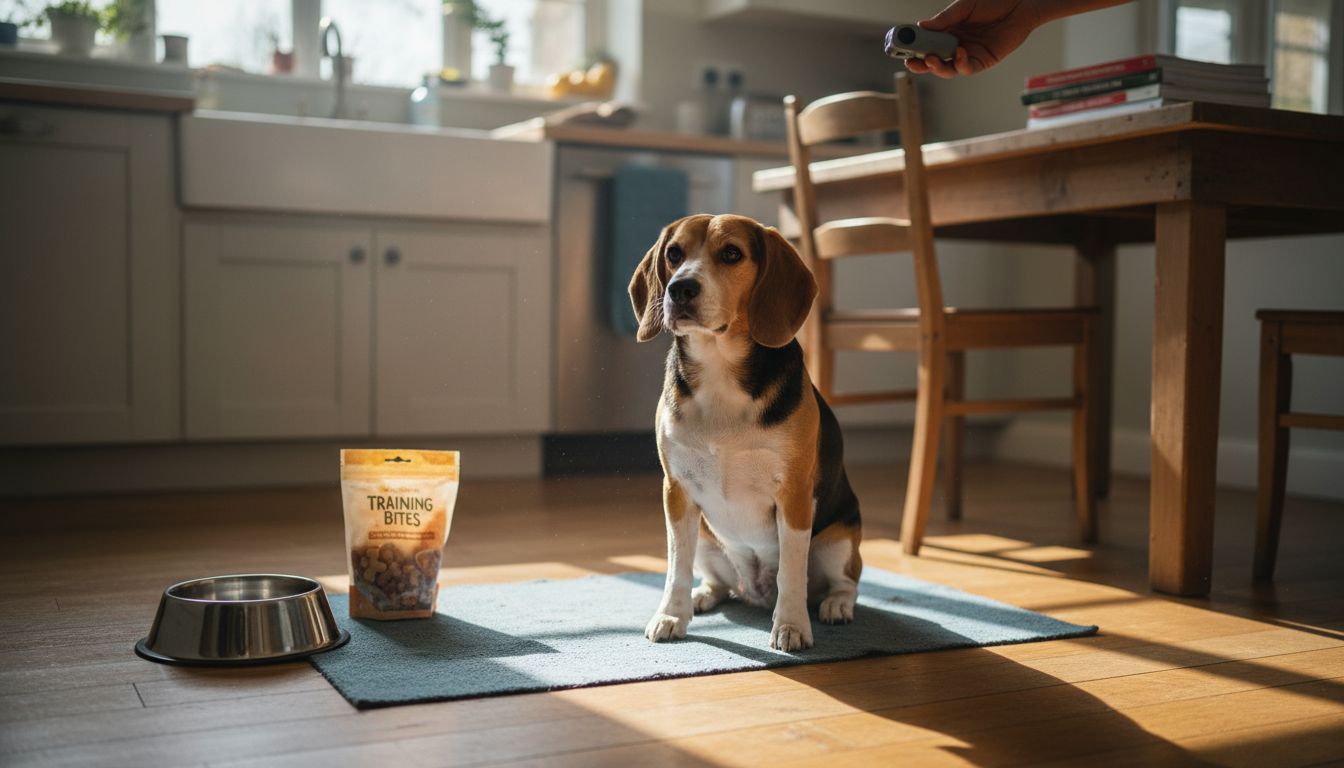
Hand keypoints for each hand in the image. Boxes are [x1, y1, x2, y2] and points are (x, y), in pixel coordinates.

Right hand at [904, 0, 1043, 77]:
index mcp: (947, 30)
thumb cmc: (993, 1)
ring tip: (933, 59)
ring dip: (938, 67)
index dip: (913, 48)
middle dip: (921, 64)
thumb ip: (945, 18)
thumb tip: (921, 26)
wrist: (1021, 4)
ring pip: (947, 69)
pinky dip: (961, 64)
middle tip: (911, 62)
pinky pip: (967, 68)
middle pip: (933, 60)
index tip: (901, 49)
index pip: (926, 43)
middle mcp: (955, 44)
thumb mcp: (964, 6)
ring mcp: (968, 54)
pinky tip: (960, 53)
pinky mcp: (983, 61)